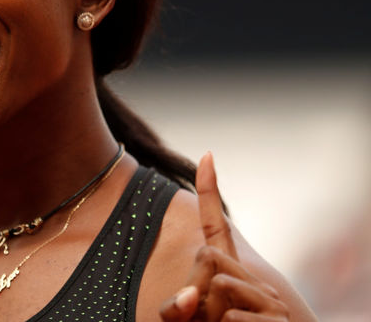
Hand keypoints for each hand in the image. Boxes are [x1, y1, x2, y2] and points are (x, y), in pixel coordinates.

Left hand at [160, 152, 289, 320]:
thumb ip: (181, 308)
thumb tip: (189, 296)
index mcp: (230, 274)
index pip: (217, 227)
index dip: (210, 190)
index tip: (205, 155)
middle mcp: (252, 279)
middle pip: (206, 257)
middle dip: (195, 285)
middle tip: (208, 317)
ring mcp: (269, 298)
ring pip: (218, 285)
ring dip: (209, 313)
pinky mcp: (279, 321)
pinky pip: (233, 316)